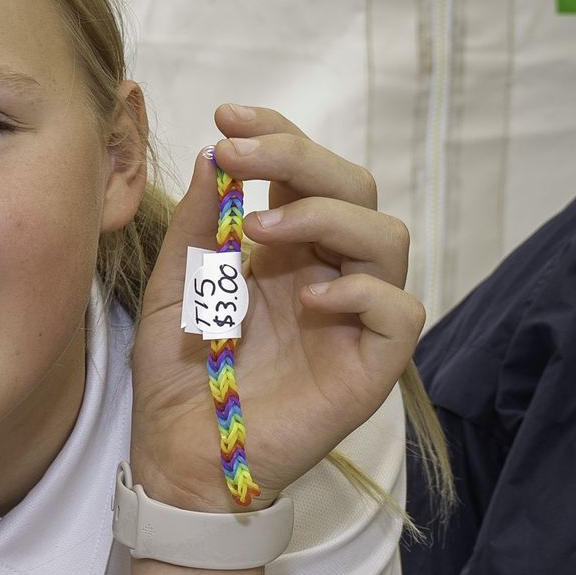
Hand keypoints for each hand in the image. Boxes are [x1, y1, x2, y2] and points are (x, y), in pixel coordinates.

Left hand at [129, 105, 420, 511]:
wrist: (180, 458)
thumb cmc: (181, 376)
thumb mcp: (176, 288)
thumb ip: (199, 226)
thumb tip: (214, 154)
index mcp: (286, 250)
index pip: (307, 172)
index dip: (279, 134)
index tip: (227, 116)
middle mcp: (328, 272)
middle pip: (354, 189)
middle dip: (300, 156)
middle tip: (241, 153)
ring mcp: (354, 317)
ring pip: (387, 238)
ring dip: (325, 216)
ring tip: (259, 227)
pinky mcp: (373, 365)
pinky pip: (400, 311)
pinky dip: (361, 292)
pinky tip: (309, 296)